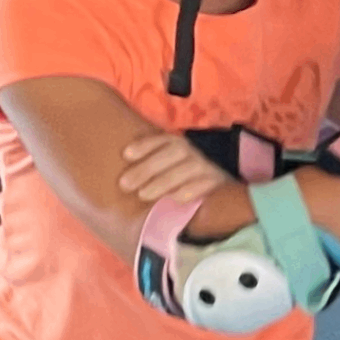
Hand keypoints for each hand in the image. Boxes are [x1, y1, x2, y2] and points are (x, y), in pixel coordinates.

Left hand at [119, 131, 234, 207]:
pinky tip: (172, 199)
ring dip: (163, 181)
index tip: (126, 155)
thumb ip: (147, 170)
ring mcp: (207, 168)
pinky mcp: (217, 184)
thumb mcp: (163, 173)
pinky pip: (203, 185)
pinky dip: (187, 191)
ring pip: (187, 168)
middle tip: (125, 184)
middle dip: (147, 168)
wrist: (217, 198)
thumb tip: (122, 179)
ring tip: (143, 195)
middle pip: (173, 153)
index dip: (145, 145)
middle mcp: (193, 154)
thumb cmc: (180, 185)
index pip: (163, 140)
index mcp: (178, 146)